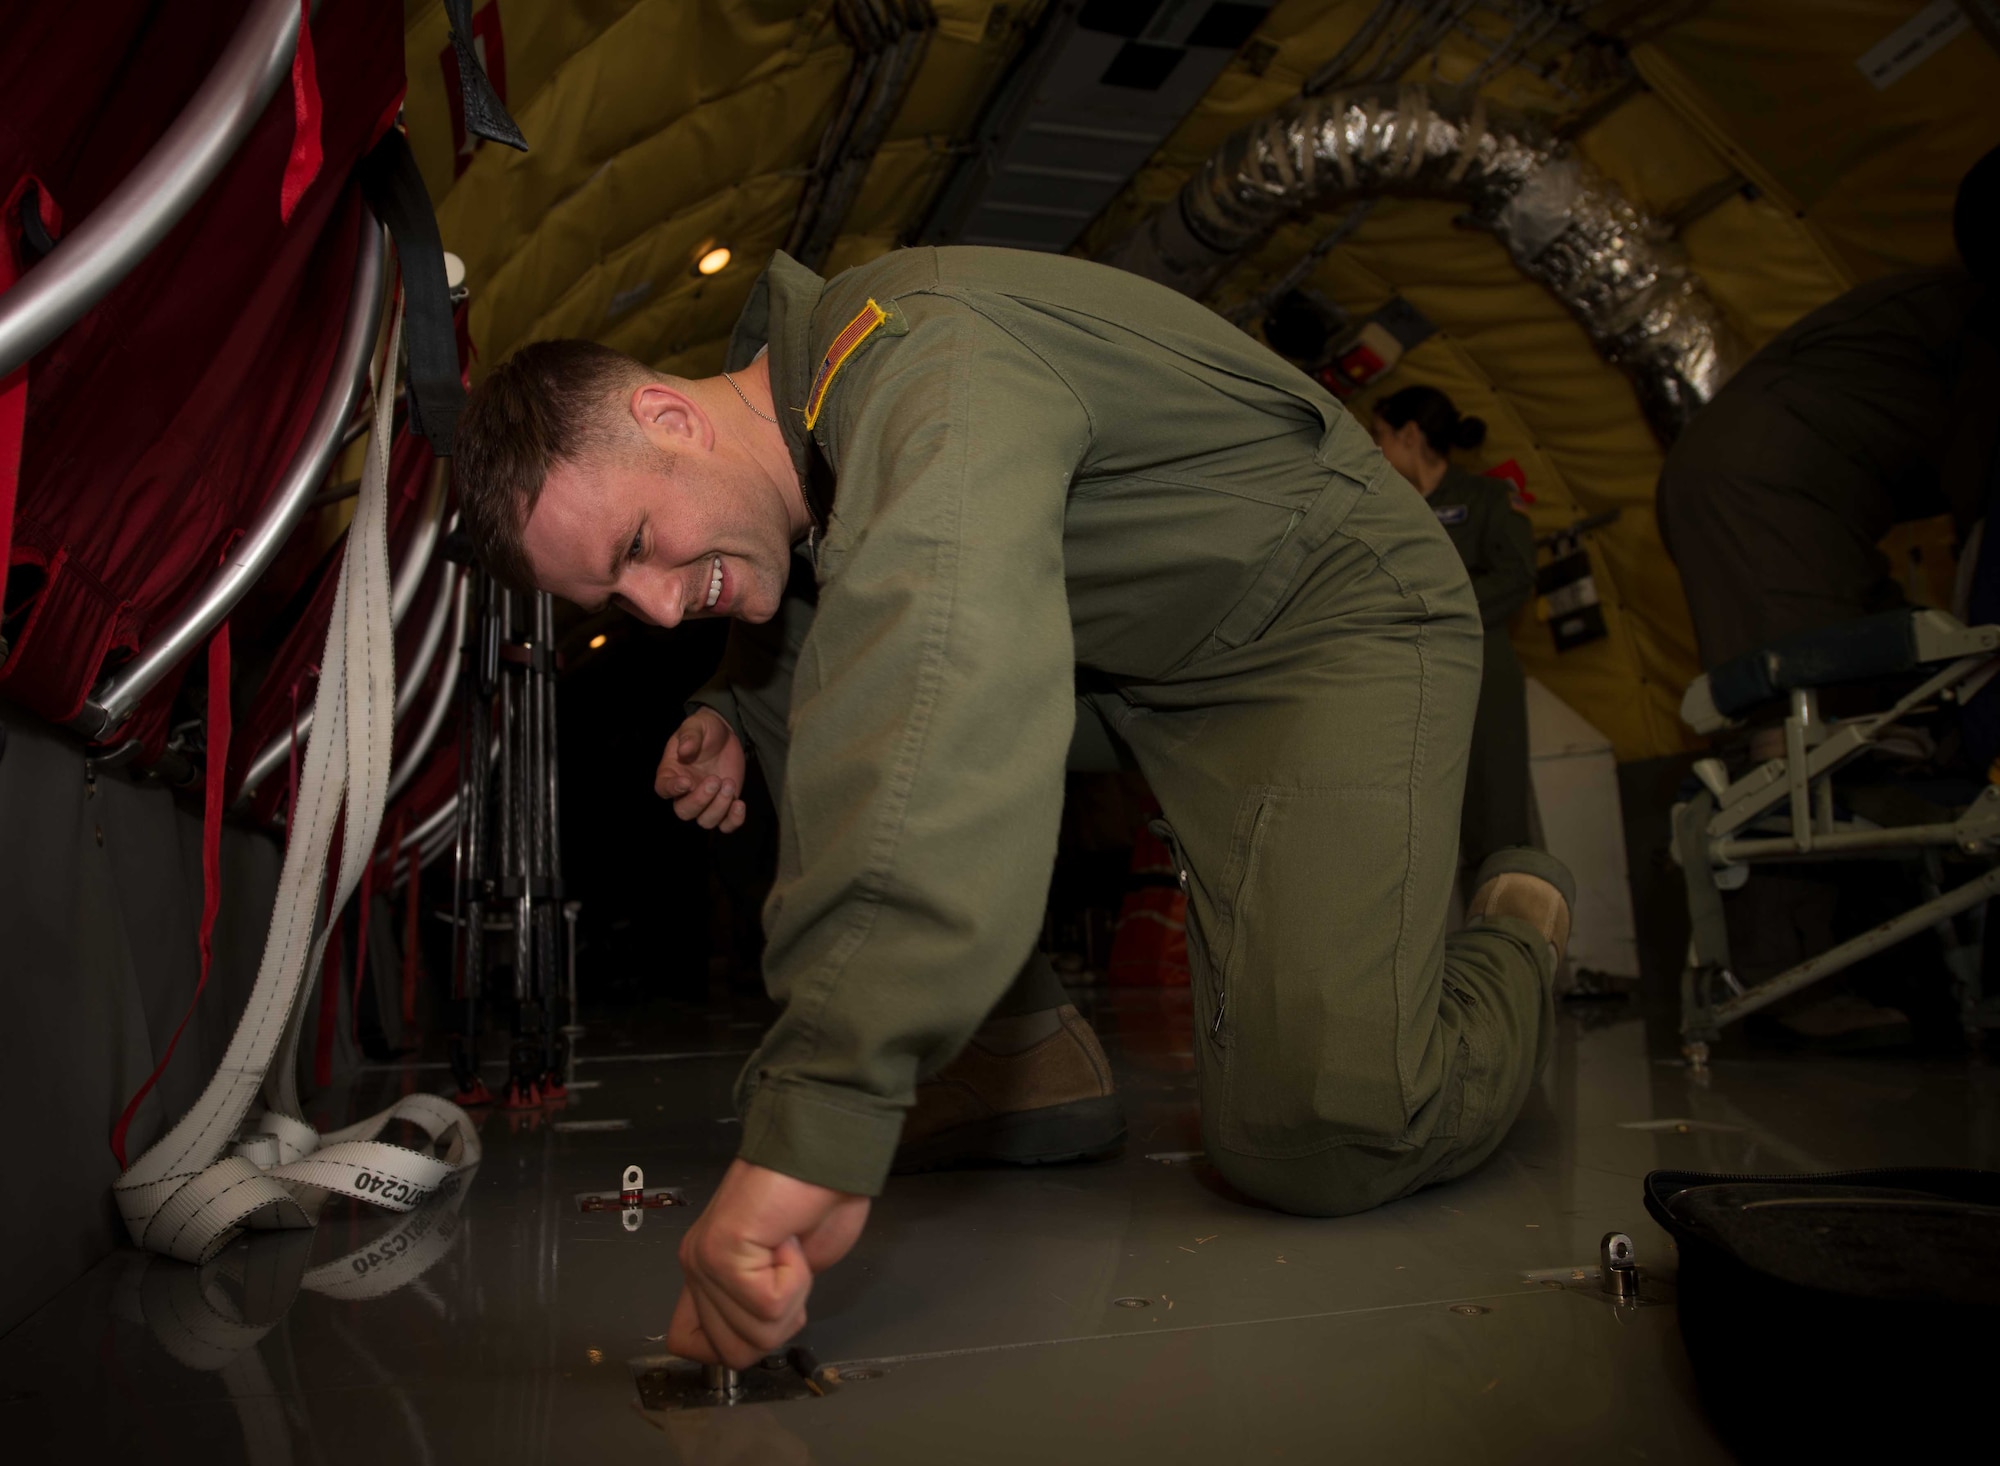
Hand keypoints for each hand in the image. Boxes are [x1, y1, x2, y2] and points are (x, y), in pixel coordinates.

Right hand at [655, 708, 747, 831]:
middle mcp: (685, 792)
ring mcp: (705, 801)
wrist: (726, 734)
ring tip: (729, 783)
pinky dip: (733, 820)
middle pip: (685, 811)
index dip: (673, 790)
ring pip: (706, 821)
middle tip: (715, 779)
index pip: (664, 788)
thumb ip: (690, 736)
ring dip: (719, 807)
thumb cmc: (704, 729)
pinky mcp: (724, 804)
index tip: (687, 782)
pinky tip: (740, 804)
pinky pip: (726, 825)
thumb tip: (685, 750)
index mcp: (671, 773)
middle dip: (700, 800)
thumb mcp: (696, 725)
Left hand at [668, 1159, 870, 1367]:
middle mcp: (697, 1266)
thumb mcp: (790, 1273)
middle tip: (788, 1270)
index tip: (770, 1306)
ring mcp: (705, 1260)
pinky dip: (796, 1277)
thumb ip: (759, 1305)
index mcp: (708, 1271)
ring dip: (792, 1296)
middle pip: (733, 1354)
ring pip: (755, 1335)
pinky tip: (789, 1238)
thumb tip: (755, 1337)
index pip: (687, 1342)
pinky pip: (768, 1304)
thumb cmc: (817, 1198)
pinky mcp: (723, 1251)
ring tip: (788, 1249)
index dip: (739, 1342)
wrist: (828, 1152)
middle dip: (779, 1322)